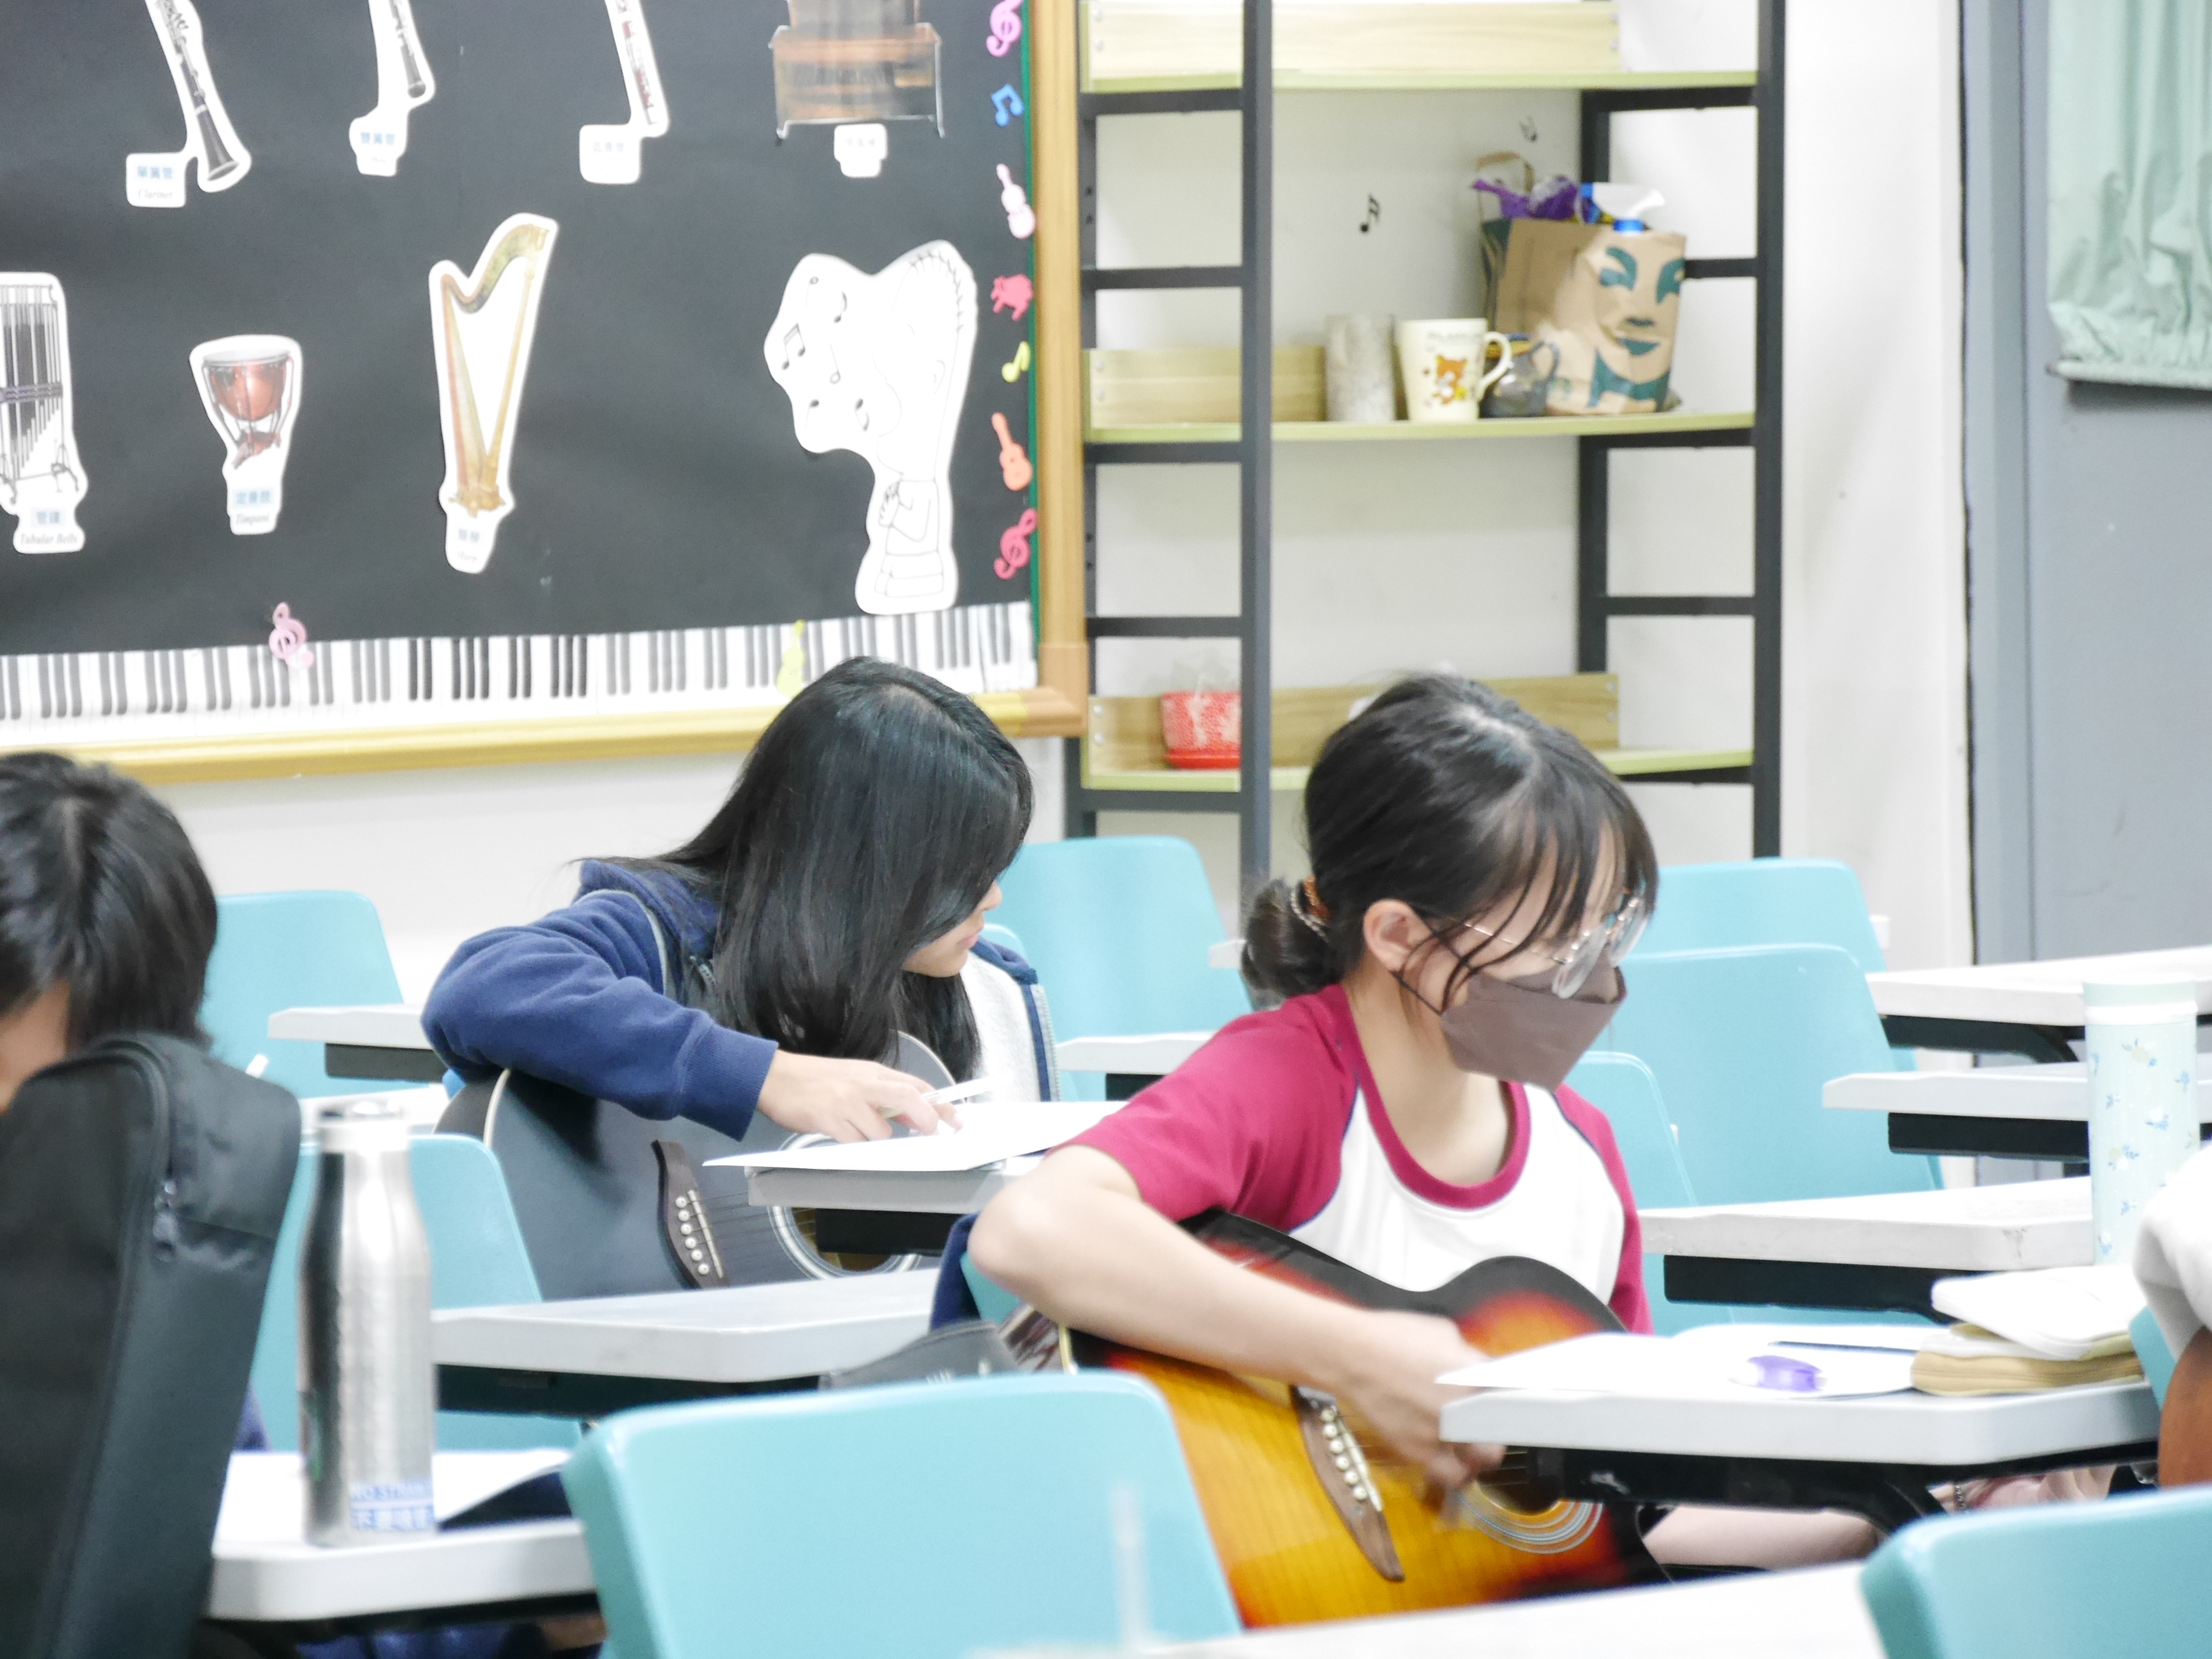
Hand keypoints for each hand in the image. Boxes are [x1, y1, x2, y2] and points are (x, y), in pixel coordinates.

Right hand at [753, 1051, 957, 1141]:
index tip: (954, 1120)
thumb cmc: (815, 1080)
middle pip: (909, 1099)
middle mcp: (864, 1084)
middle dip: (926, 1119)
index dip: (939, 1105)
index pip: (917, 1086)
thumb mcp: (855, 1079)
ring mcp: (846, 1101)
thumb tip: (915, 1117)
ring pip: (880, 1131)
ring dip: (875, 1140)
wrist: (774, 1076)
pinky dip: (852, 1145)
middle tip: (929, 1135)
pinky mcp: (828, 1119)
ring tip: (854, 1130)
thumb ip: (884, 1096)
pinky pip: (853, 1142)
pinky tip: (839, 1134)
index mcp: (873, 1073)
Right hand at [1315, 1308, 1500, 1489]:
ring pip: (1486, 1457)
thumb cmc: (1392, 1336)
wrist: (1351, 1355)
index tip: (1513, 1398)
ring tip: (1477, 1446)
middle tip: (1493, 1423)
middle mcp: (1462, 1403)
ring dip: (1484, 1452)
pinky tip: (1458, 1464)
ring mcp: (1442, 1431)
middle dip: (1502, 1425)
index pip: (1513, 1391)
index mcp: (1472, 1370)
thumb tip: (1480, 1369)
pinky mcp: (1420, 1451)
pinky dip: (1461, 1474)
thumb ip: (1467, 1354)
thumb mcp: (1441, 1331)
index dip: (1516, 1396)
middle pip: (1504, 1427)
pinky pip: (1454, 1476)